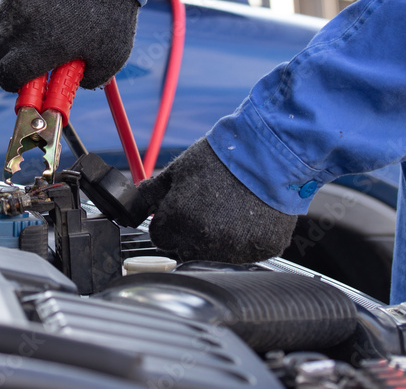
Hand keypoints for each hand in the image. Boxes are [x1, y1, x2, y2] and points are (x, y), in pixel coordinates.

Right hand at [0, 0, 139, 91]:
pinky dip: (20, 1)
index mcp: (40, 48)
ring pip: (1, 24)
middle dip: (14, 56)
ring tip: (46, 19)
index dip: (15, 82)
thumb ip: (89, 80)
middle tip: (36, 50)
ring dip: (16, 28)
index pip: (7, 77)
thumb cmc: (112, 9)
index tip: (25, 79)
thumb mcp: (112, 55)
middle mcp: (20, 23)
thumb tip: (74, 86)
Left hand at [138, 138, 297, 262]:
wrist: (268, 152)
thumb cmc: (223, 157)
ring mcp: (236, 250)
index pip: (160, 238)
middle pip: (186, 249)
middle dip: (189, 232)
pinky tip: (247, 215)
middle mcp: (205, 242)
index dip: (167, 222)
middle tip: (206, 206)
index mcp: (179, 221)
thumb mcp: (178, 169)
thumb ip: (152, 192)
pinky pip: (245, 251)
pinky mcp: (262, 250)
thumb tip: (137, 202)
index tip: (178, 210)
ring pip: (216, 253)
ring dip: (216, 238)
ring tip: (229, 208)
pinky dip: (244, 238)